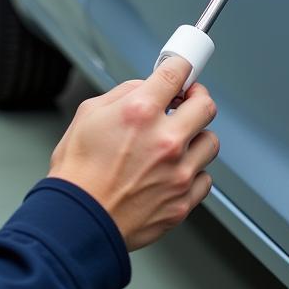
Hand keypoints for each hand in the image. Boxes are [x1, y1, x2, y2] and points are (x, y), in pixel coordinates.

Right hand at [47, 60, 218, 250]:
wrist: (78, 221)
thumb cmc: (78, 172)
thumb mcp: (89, 113)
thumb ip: (123, 93)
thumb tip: (145, 87)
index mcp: (141, 112)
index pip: (178, 73)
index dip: (181, 67)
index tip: (182, 71)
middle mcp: (166, 140)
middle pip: (206, 105)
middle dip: (197, 98)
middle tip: (188, 100)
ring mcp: (178, 173)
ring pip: (211, 142)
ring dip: (197, 136)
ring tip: (180, 140)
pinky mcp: (182, 202)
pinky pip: (205, 178)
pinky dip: (193, 171)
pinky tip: (175, 170)